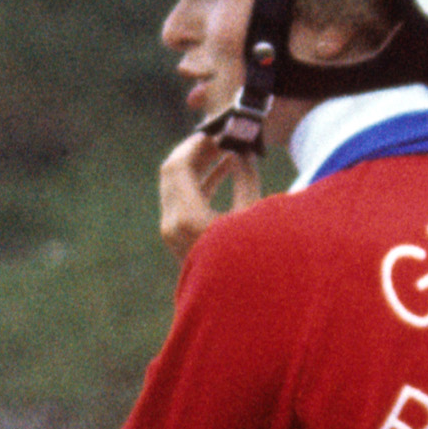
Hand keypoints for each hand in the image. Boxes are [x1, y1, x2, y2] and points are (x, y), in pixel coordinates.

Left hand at [156, 130, 262, 251]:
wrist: (244, 299)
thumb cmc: (256, 256)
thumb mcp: (254, 213)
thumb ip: (244, 175)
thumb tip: (239, 149)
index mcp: (187, 217)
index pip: (178, 166)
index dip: (196, 144)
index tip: (218, 130)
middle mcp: (172, 224)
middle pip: (171, 172)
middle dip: (195, 151)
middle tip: (221, 135)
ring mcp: (171, 232)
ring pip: (176, 185)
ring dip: (199, 166)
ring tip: (228, 149)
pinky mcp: (179, 238)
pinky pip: (183, 200)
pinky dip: (200, 183)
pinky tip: (226, 169)